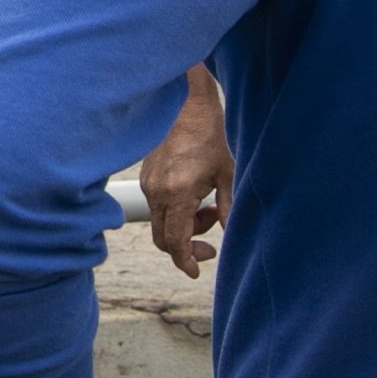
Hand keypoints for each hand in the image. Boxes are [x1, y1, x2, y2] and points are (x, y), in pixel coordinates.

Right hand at [141, 67, 232, 278]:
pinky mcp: (146, 176)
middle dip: (187, 246)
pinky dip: (176, 211)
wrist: (184, 106)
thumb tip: (230, 236)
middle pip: (163, 238)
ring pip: (162, 222)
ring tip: (210, 207)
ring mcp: (148, 184)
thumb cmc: (209, 137)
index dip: (186, 261)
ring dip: (185, 225)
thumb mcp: (227, 175)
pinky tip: (196, 195)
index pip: (175, 241)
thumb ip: (228, 210)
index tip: (196, 272)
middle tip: (211, 242)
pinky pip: (158, 206)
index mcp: (178, 194)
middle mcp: (157, 192)